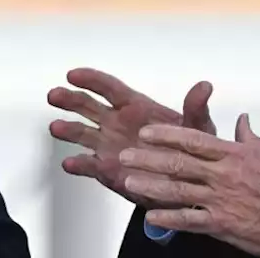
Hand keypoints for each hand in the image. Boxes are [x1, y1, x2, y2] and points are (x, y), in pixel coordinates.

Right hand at [47, 67, 214, 208]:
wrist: (187, 184)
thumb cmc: (191, 149)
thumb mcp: (198, 128)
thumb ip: (195, 108)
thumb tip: (204, 86)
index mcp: (136, 107)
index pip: (109, 88)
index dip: (90, 79)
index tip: (73, 75)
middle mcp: (117, 123)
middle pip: (88, 107)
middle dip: (70, 99)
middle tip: (55, 95)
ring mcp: (110, 146)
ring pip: (83, 134)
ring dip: (68, 130)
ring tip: (56, 127)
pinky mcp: (107, 170)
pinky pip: (89, 166)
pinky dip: (78, 165)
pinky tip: (70, 163)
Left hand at [120, 113, 259, 256]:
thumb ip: (249, 137)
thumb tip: (242, 119)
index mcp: (234, 154)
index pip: (193, 140)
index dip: (166, 135)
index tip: (147, 132)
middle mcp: (223, 175)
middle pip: (179, 163)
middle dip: (149, 158)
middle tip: (126, 155)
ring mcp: (220, 200)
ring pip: (178, 190)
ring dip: (151, 185)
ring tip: (129, 181)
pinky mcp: (221, 223)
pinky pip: (189, 219)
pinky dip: (168, 217)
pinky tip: (150, 214)